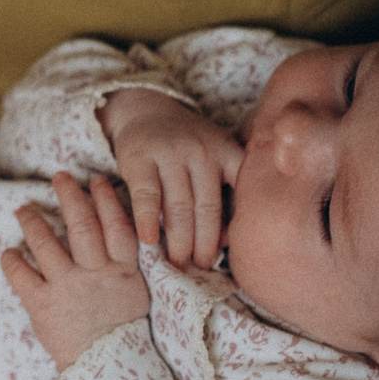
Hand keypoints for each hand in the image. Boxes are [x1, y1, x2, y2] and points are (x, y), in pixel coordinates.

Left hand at [0, 175, 151, 368]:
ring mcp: (67, 288)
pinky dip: (12, 260)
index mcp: (123, 273)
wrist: (108, 376)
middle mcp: (95, 275)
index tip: (96, 181)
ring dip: (33, 221)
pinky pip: (21, 275)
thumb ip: (124, 268)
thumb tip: (116, 236)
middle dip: (70, 196)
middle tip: (59, 176)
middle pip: (82, 224)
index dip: (106, 200)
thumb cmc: (123, 337)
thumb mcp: (135, 298)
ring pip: (47, 243)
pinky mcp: (42, 306)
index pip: (117, 225)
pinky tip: (8, 253)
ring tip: (24, 209)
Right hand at [95, 87, 241, 266]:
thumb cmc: (187, 146)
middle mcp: (201, 150)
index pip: (238, 195)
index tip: (232, 254)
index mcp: (227, 151)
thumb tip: (230, 240)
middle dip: (205, 243)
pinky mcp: (139, 157)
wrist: (146, 111)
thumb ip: (227, 189)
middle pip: (207, 207)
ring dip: (179, 240)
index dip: (234, 228)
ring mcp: (170, 152)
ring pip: (179, 206)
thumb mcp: (216, 155)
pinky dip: (147, 220)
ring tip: (179, 263)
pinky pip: (146, 196)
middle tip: (202, 268)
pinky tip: (149, 241)